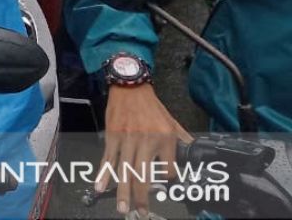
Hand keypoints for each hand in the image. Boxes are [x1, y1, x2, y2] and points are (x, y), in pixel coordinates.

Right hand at [97, 84, 192, 215]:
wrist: (130, 87)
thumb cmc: (151, 107)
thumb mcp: (172, 123)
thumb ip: (183, 140)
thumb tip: (194, 153)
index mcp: (164, 139)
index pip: (169, 169)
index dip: (168, 179)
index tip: (164, 185)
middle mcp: (146, 141)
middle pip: (143, 175)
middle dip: (141, 197)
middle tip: (140, 212)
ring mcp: (127, 140)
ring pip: (124, 170)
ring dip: (122, 191)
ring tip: (122, 207)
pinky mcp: (112, 137)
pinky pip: (108, 158)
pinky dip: (103, 173)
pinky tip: (100, 186)